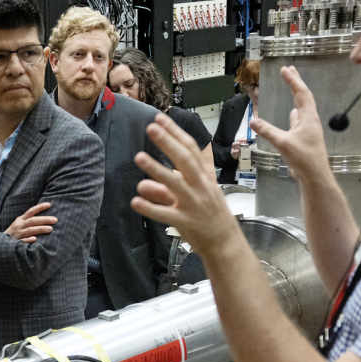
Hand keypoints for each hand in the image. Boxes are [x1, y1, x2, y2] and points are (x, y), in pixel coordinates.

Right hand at [5, 202, 55, 243]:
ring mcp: (18, 234)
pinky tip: (35, 239)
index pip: (31, 211)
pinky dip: (28, 240)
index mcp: (20, 219)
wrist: (0, 242)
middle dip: (44, 219)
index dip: (40, 207)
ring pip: (30, 230)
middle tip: (55, 220)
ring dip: (40, 229)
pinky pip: (23, 241)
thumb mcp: (20, 224)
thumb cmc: (14, 232)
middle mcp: (19, 225)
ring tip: (50, 229)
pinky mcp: (16, 243)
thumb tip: (45, 218)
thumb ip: (29, 220)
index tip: (49, 204)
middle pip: (32, 221)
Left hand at [130, 112, 243, 258]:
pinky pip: (166, 214)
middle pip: (185, 160)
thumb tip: (157, 172)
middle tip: (151, 128)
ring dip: (156, 170)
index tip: (160, 119)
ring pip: (175, 184)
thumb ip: (175, 180)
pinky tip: (135, 202)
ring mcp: (193, 204)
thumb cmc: (210, 213)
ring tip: (139, 157)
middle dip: (168, 143)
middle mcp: (200, 187)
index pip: (190, 148)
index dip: (175, 133)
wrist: (225, 242)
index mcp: (204, 176)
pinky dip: (150, 208)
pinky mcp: (185, 222)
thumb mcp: (199, 190)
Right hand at [248, 66, 332, 183]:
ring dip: (297, 96)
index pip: (301, 93)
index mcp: (308, 117)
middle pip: (304, 96)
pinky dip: (295, 112)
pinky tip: (292, 114)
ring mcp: (309, 128)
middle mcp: (310, 120)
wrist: (315, 175)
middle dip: (297, 83)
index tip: (285, 69)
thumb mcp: (283, 143)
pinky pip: (300, 119)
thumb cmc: (304, 158)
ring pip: (303, 107)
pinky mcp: (306, 137)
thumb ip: (267, 131)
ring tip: (292, 87)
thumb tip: (253, 120)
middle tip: (290, 70)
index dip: (293, 80)